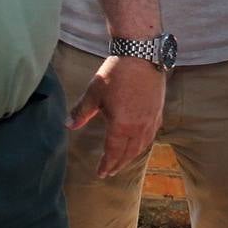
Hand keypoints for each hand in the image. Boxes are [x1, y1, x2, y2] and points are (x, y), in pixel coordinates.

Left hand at [66, 55, 164, 177]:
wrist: (141, 54)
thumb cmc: (116, 73)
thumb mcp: (94, 93)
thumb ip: (81, 112)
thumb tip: (68, 125)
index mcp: (122, 126)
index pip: (113, 152)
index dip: (107, 164)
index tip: (101, 173)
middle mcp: (139, 127)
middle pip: (129, 152)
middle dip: (119, 164)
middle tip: (111, 171)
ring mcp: (151, 119)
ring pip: (142, 145)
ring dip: (132, 155)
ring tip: (124, 160)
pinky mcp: (158, 109)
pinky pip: (152, 133)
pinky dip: (145, 142)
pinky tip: (141, 141)